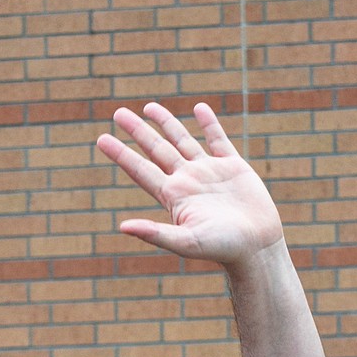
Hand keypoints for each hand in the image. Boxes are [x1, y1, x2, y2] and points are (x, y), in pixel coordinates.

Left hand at [97, 102, 284, 271]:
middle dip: (138, 131)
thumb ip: (155, 234)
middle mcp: (186, 181)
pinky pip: (218, 140)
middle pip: (156, 150)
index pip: (140, 170)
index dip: (120, 154)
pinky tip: (198, 109)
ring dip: (166, 123)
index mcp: (172, 196)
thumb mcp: (185, 242)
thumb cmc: (221, 248)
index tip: (101, 139)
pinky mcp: (233, 167)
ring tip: (148, 107)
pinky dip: (208, 124)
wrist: (256, 247)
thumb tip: (123, 227)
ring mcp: (208, 172)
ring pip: (182, 141)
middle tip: (117, 113)